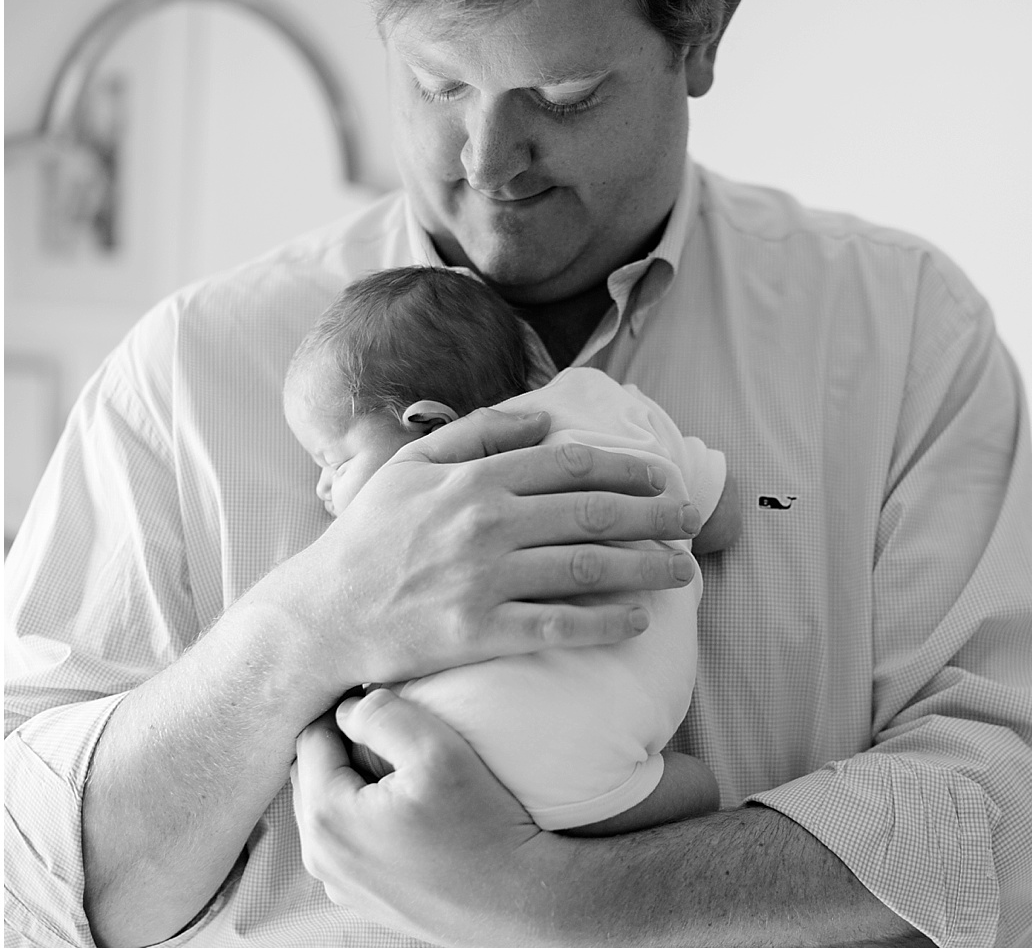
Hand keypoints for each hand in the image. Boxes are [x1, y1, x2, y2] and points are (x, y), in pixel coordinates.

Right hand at [246, 407, 702, 697]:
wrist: (320, 615)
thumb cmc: (369, 538)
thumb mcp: (410, 467)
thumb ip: (477, 433)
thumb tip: (543, 418)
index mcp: (475, 479)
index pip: (571, 465)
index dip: (627, 468)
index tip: (663, 476)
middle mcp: (487, 524)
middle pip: (593, 513)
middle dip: (654, 514)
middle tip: (690, 520)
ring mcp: (485, 580)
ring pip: (588, 568)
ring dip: (646, 567)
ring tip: (682, 570)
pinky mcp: (480, 633)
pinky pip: (559, 627)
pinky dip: (605, 624)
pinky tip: (638, 621)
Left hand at [292, 689, 553, 944]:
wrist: (518, 901)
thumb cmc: (482, 827)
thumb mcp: (437, 750)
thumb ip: (382, 714)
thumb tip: (351, 705)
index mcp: (327, 816)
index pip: (311, 737)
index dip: (344, 711)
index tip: (382, 705)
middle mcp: (321, 857)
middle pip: (312, 776)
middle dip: (341, 748)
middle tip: (392, 736)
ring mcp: (340, 884)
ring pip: (327, 812)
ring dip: (352, 785)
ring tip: (401, 774)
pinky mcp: (363, 899)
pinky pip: (348, 845)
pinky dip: (365, 821)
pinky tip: (407, 815)